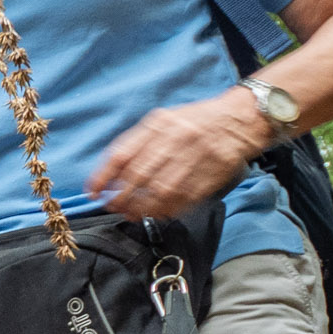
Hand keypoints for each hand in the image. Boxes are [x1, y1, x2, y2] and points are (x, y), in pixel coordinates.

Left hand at [89, 87, 272, 222]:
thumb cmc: (196, 121)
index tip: (92, 192)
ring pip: (157, 192)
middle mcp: (174, 141)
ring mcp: (192, 160)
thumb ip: (139, 142)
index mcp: (159, 125)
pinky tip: (153, 213)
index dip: (103, 177)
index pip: (122, 154)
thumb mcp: (164, 120)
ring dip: (138, 207)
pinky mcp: (207, 177)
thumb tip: (112, 173)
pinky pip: (180, 200)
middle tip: (111, 206)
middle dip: (119, 197)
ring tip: (129, 213)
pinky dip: (162, 210)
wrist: (239, 120)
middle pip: (137, 176)